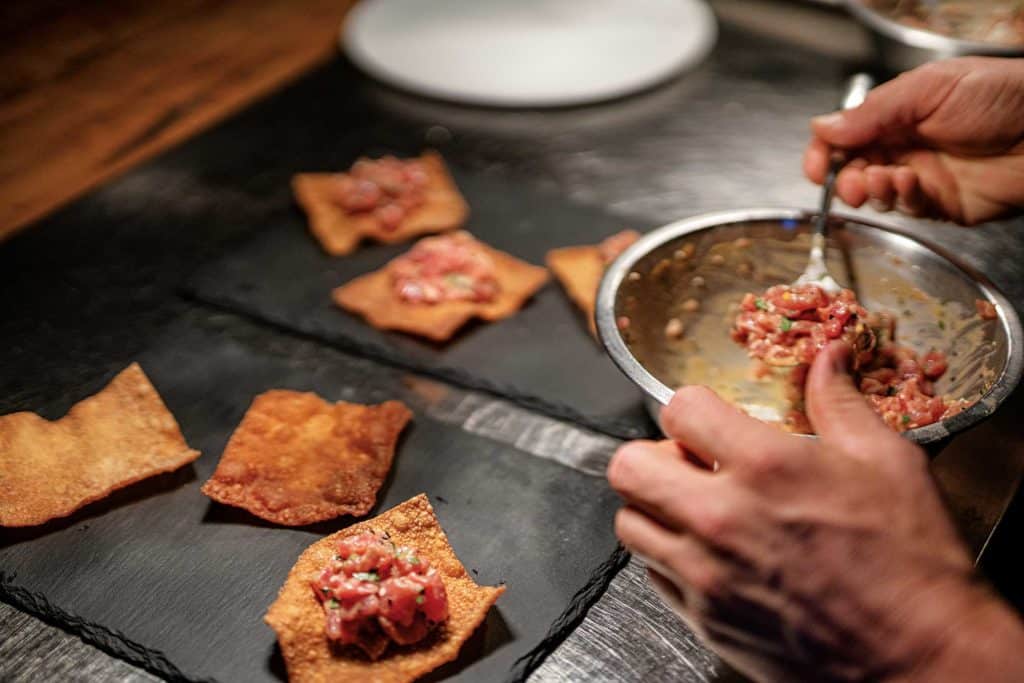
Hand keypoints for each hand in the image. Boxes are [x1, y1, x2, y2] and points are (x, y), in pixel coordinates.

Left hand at [607, 341, 1023, 681]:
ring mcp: (706, 573)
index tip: (708, 420)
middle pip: (629, 466)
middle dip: (654, 454)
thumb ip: (840, 403)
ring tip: (692, 507)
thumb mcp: (887, 462)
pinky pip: (652, 574)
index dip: (693, 408)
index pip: (679, 409)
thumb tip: (828, 357)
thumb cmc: (911, 564)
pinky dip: (668, 557)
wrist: (920, 658)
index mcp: (765, 468)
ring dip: (654, 507)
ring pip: (629, 522)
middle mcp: (721, 519)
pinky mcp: (704, 618)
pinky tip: (707, 552)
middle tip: (688, 462)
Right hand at [803, 57, 1023, 225]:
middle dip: (843, 178)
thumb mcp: (929, 89)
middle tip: (850, 180)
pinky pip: (907, 209)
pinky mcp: (941, 205)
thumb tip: (822, 127)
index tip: (816, 167)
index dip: (824, 152)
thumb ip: (873, 111)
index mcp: (898, 114)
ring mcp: (922, 177)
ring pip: (875, 193)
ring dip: (871, 188)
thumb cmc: (1001, 96)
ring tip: (884, 178)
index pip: (845, 136)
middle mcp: (905, 146)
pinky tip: (910, 183)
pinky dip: (901, 198)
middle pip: (853, 169)